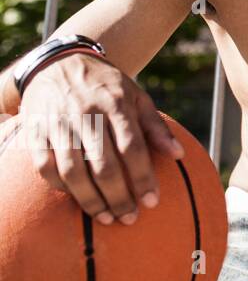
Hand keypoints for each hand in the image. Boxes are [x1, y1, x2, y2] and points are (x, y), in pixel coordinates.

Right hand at [17, 52, 183, 223]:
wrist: (61, 63)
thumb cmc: (107, 87)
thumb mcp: (137, 97)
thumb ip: (156, 127)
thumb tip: (179, 155)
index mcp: (116, 105)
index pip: (132, 148)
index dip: (143, 178)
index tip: (152, 202)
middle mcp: (87, 115)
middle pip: (104, 165)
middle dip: (119, 197)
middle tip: (130, 218)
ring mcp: (59, 124)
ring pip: (73, 171)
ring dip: (90, 200)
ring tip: (106, 218)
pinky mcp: (36, 132)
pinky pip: (46, 167)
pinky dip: (61, 187)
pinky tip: (77, 199)